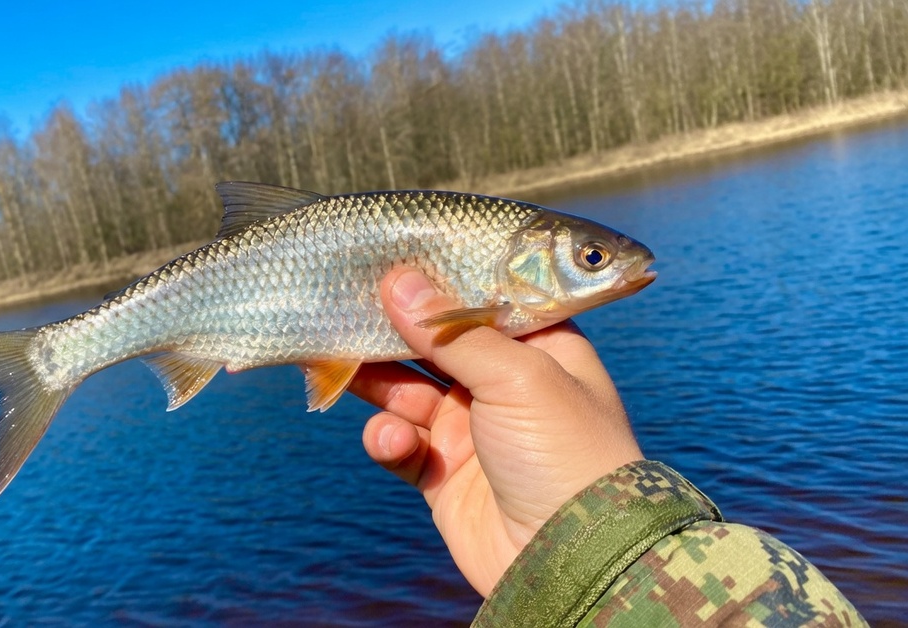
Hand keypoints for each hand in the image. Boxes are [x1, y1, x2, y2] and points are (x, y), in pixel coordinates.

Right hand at [348, 268, 643, 595]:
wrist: (570, 558)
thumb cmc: (566, 452)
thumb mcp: (519, 376)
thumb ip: (452, 330)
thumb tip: (398, 281)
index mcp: (539, 348)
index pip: (481, 298)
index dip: (438, 280)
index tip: (391, 259)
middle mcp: (504, 383)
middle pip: (434, 342)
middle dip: (393, 329)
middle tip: (349, 308)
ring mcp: (472, 428)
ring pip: (406, 389)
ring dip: (376, 380)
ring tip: (348, 368)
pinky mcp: (442, 472)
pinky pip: (400, 442)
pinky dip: (387, 437)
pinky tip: (392, 440)